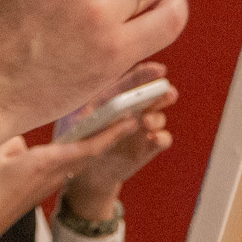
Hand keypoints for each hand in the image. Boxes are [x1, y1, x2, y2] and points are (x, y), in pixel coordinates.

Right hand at [0, 119, 133, 240]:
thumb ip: (15, 140)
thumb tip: (25, 141)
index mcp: (46, 162)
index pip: (87, 147)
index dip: (111, 133)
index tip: (130, 120)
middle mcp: (54, 175)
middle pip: (89, 153)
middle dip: (110, 135)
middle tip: (127, 115)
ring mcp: (50, 184)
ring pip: (78, 160)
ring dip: (93, 144)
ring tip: (105, 123)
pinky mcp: (43, 189)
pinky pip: (65, 167)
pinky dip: (76, 153)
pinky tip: (75, 143)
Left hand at [59, 64, 175, 220]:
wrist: (84, 171)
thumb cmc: (77, 140)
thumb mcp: (73, 124)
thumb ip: (87, 115)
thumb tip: (100, 112)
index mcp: (116, 97)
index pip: (134, 81)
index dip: (147, 73)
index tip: (159, 70)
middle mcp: (135, 108)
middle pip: (155, 95)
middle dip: (163, 92)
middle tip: (167, 92)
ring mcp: (143, 127)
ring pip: (159, 117)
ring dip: (156, 117)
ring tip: (146, 122)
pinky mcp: (148, 146)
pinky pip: (163, 139)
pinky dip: (162, 137)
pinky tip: (153, 138)